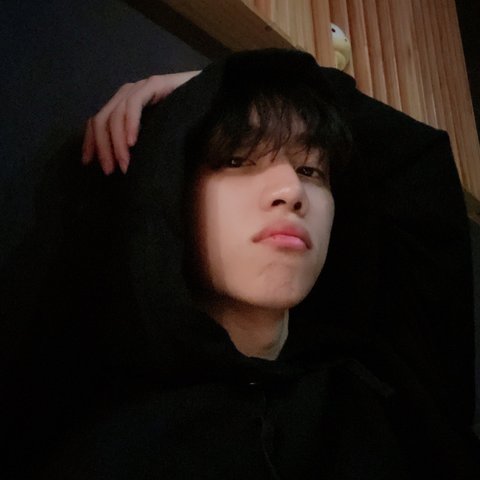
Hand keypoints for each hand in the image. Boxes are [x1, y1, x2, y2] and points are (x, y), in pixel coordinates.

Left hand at [82, 71, 199, 173]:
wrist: (211, 95)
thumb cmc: (186, 118)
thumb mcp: (156, 135)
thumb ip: (140, 143)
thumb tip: (124, 166)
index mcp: (123, 105)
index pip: (97, 122)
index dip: (90, 143)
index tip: (88, 164)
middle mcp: (127, 94)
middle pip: (101, 120)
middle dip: (102, 148)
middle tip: (109, 171)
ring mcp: (140, 88)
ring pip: (114, 115)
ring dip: (116, 143)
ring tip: (124, 164)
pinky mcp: (154, 84)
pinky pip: (134, 105)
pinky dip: (130, 124)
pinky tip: (133, 143)